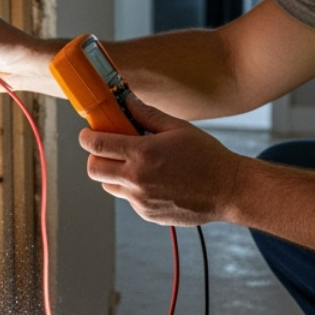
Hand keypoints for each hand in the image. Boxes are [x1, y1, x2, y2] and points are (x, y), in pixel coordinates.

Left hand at [79, 95, 245, 226]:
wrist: (227, 190)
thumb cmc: (206, 156)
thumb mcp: (177, 128)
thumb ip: (147, 115)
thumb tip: (127, 101)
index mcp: (142, 153)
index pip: (97, 145)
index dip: (87, 137)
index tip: (88, 133)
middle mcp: (137, 179)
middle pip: (94, 168)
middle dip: (95, 156)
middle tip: (108, 148)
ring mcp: (140, 200)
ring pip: (108, 186)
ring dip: (112, 173)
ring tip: (132, 164)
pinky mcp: (147, 213)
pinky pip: (127, 199)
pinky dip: (132, 188)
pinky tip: (153, 179)